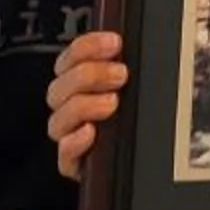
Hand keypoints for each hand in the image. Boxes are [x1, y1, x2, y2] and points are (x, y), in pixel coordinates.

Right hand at [47, 29, 129, 181]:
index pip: (70, 58)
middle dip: (89, 75)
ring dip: (83, 107)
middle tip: (120, 74)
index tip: (114, 43)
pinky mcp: (75, 165)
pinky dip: (75, 142)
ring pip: (57, 120)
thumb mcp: (137, 87)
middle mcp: (70, 110)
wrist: (152, 164)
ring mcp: (70, 138)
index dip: (87, 46)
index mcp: (80, 85)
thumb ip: (125, 66)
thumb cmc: (142, 120)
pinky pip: (64, 156)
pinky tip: (91, 133)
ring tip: (112, 103)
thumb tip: (127, 45)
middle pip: (58, 88)